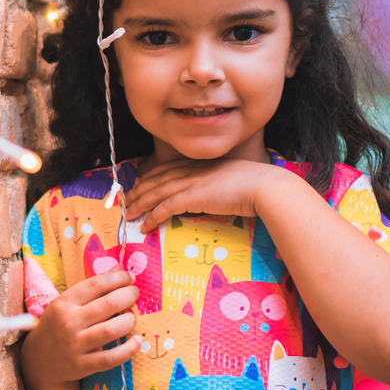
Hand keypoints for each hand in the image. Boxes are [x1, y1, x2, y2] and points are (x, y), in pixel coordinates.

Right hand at [22, 268, 142, 384]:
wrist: (40, 360)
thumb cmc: (57, 325)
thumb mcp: (66, 303)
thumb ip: (91, 288)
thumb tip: (117, 269)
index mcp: (64, 303)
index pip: (96, 284)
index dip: (117, 278)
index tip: (130, 277)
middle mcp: (69, 322)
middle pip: (108, 304)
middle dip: (128, 296)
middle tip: (135, 294)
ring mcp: (75, 345)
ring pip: (111, 330)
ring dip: (129, 321)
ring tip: (132, 317)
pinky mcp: (82, 365)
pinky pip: (111, 358)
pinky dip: (129, 349)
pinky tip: (137, 341)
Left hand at [124, 157, 283, 232]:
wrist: (263, 186)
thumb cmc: (252, 183)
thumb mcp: (227, 177)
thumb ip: (212, 181)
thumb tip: (207, 192)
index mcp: (198, 164)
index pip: (165, 169)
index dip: (148, 178)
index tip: (138, 186)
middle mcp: (190, 170)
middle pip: (155, 180)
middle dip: (138, 192)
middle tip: (126, 202)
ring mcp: (190, 182)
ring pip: (156, 193)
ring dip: (140, 205)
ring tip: (129, 215)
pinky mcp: (193, 197)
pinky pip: (165, 208)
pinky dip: (152, 216)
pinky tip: (145, 226)